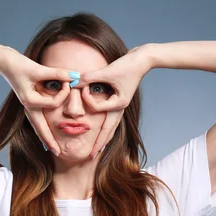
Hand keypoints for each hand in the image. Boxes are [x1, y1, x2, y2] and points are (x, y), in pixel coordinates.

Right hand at [0, 45, 73, 154]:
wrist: (4, 61)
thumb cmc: (19, 64)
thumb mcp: (38, 69)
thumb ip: (57, 73)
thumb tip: (75, 76)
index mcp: (30, 101)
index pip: (53, 104)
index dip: (63, 94)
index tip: (69, 81)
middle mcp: (28, 106)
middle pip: (40, 128)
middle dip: (49, 140)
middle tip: (58, 153)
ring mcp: (27, 105)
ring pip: (37, 126)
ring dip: (45, 137)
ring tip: (51, 148)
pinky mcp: (28, 101)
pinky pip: (35, 119)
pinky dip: (41, 128)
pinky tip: (44, 133)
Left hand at [75, 44, 154, 158]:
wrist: (142, 59)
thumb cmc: (127, 65)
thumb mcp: (108, 72)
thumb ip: (90, 77)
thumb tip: (73, 81)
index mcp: (119, 104)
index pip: (98, 109)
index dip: (87, 99)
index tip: (82, 86)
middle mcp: (120, 108)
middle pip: (109, 130)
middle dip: (99, 143)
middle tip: (90, 156)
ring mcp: (120, 105)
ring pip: (111, 127)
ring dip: (104, 139)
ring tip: (97, 150)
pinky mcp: (119, 101)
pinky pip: (111, 118)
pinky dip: (106, 127)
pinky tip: (102, 133)